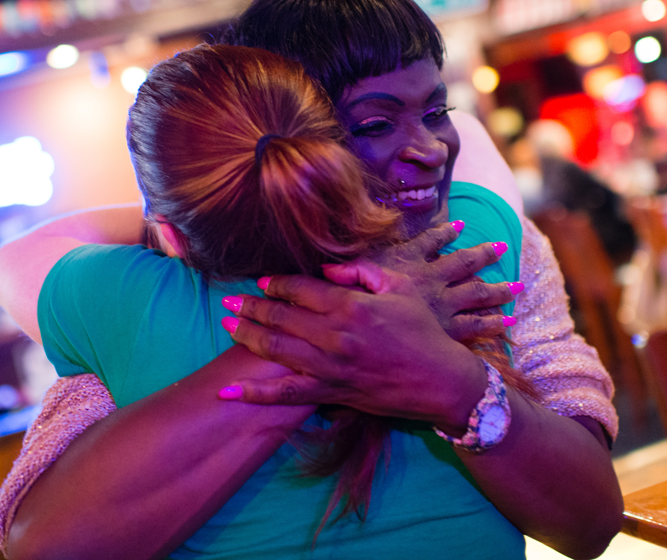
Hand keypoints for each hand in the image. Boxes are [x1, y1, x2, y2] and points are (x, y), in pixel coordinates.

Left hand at [219, 275, 488, 430]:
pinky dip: (255, 393)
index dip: (277, 283)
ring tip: (225, 325)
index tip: (263, 281)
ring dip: (247, 336)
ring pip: (277, 349)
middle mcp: (336, 335)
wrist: (442, 381)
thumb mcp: (399, 287)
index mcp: (352, 305)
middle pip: (281, 316)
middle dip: (251, 306)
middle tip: (229, 300)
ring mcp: (331, 367)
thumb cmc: (424, 331)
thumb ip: (361, 272)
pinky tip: (229, 390)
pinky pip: (286, 394)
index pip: (301, 288)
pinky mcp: (332, 393)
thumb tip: (326, 271)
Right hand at [323, 220, 521, 341]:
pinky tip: (509, 321)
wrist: (370, 338)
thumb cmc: (357, 306)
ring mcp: (443, 307)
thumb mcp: (351, 276)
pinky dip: (493, 322)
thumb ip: (351, 266)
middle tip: (503, 245)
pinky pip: (476, 325)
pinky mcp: (448, 331)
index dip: (446, 233)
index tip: (461, 225)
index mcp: (411, 264)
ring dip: (498, 289)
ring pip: (477, 293)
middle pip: (464, 263)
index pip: (432, 242)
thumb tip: (347, 251)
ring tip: (519, 286)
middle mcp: (432, 281)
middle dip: (484, 254)